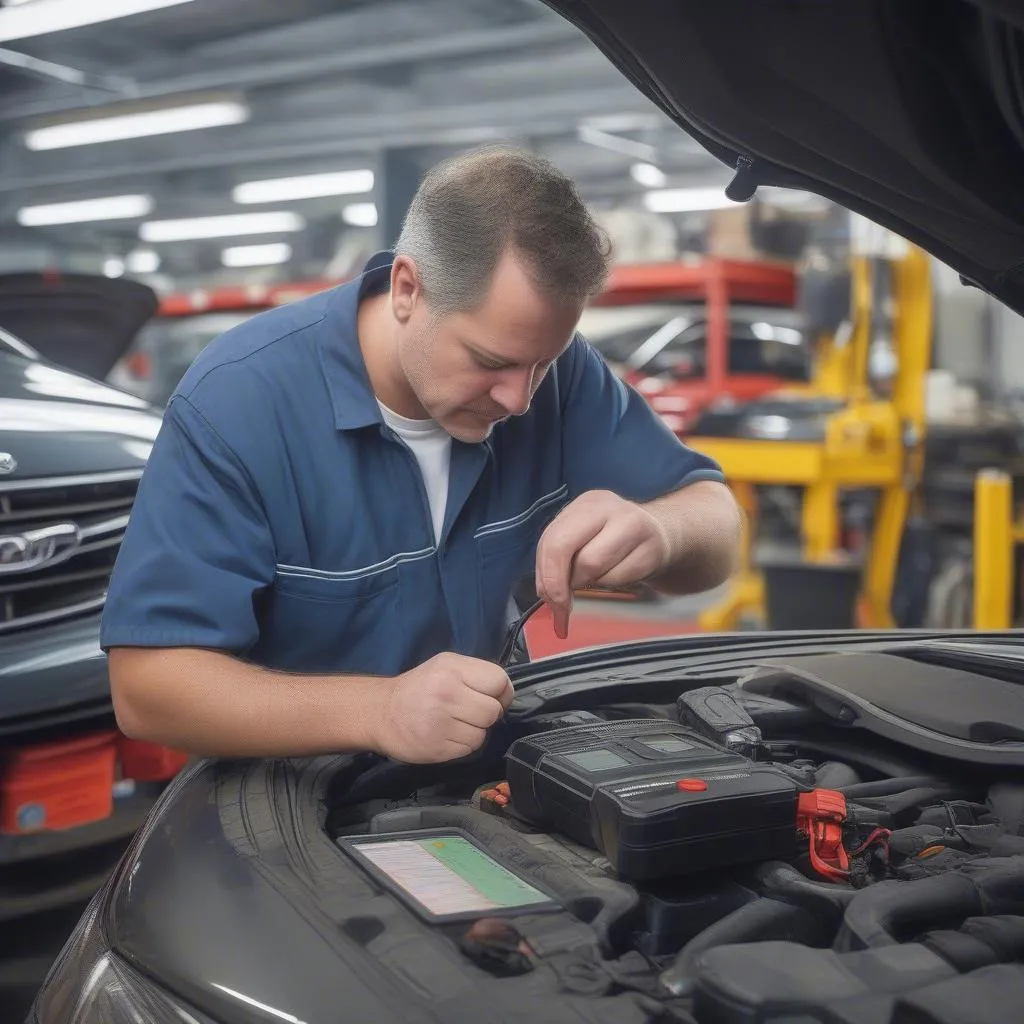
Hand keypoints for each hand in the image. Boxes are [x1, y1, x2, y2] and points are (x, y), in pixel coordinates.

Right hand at [374, 652, 513, 762]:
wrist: (379, 712)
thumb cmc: (418, 688)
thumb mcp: (444, 666)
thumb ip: (475, 674)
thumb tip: (505, 693)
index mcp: (452, 668)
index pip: (499, 680)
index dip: (500, 692)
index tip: (490, 697)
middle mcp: (448, 692)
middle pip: (494, 710)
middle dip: (487, 713)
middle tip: (469, 711)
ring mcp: (442, 722)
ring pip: (484, 732)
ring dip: (475, 730)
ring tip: (455, 723)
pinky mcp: (438, 748)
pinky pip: (470, 748)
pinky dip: (463, 744)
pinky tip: (447, 735)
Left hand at [535, 489, 669, 638]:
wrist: (663, 534)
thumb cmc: (614, 539)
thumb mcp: (584, 537)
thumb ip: (559, 557)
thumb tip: (547, 594)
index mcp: (585, 504)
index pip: (551, 539)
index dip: (546, 577)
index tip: (550, 602)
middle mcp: (606, 508)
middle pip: (565, 548)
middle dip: (559, 584)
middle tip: (563, 605)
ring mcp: (632, 524)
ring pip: (592, 566)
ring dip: (588, 582)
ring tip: (597, 578)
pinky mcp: (652, 549)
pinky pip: (618, 578)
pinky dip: (611, 584)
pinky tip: (618, 575)